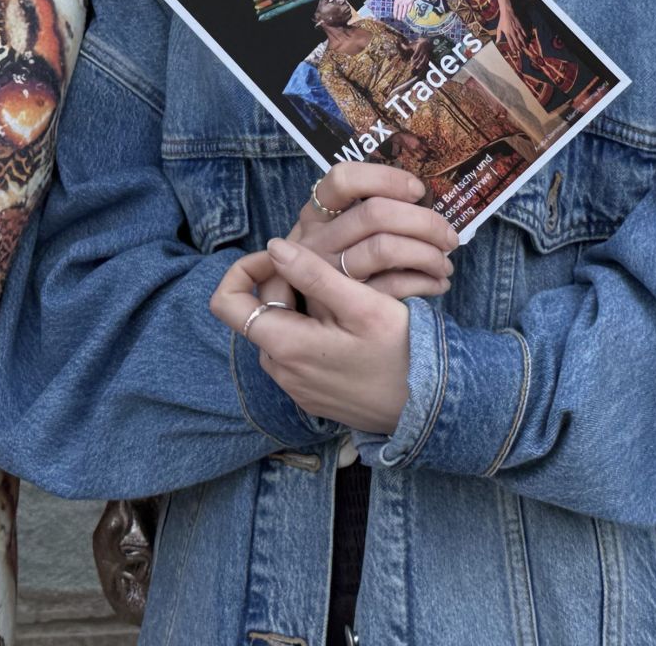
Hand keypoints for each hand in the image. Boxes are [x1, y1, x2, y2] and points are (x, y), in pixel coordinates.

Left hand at [211, 242, 411, 433]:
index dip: (246, 268)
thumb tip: (274, 246)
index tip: (282, 252)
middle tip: (332, 261)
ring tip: (347, 289)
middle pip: (262, 308)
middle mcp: (278, 368)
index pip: (228, 301)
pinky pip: (297, 348)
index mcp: (282, 345)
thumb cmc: (401, 354)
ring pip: (282, 325)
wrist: (428, 409)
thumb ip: (315, 276)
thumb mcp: (363, 307)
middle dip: (288, 279)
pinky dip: (314, 326)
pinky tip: (350, 320)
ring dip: (304, 301)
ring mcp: (293, 383)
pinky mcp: (310, 390)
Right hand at [283, 161, 456, 302]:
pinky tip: (439, 283)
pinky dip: (426, 282)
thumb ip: (369, 215)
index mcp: (315, 216)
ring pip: (384, 249)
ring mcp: (329, 274)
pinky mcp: (347, 304)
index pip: (343, 180)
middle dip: (424, 221)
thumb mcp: (339, 237)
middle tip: (449, 236)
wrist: (316, 329)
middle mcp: (316, 241)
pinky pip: (394, 286)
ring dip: (428, 254)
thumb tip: (422, 199)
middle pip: (374, 214)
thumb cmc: (340, 268)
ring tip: (445, 264)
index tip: (418, 190)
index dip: (385, 178)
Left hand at [407, 38, 433, 75]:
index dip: (414, 56)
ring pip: (424, 60)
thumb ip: (408, 46)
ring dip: (420, 64)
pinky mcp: (428, 56)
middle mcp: (423, 51)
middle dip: (416, 61)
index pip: (417, 52)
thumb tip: (402, 45)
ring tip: (417, 68)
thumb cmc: (417, 44)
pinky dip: (424, 64)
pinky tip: (420, 67)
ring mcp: (426, 54)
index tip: (411, 59)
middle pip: (420, 57)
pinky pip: (426, 61)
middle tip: (411, 65)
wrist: (427, 42)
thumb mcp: (413, 44)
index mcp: (419, 47)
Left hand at [495, 7, 524, 58]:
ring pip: (521, 38)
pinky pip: (523, 32)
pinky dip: (525, 35)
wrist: (507, 12)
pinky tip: (527, 38)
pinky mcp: (520, 25)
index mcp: (507, 33)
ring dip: (523, 43)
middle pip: (516, 42)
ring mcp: (517, 29)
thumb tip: (497, 42)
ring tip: (525, 47)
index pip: (510, 43)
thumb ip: (498, 35)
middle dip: (519, 48)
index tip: (515, 52)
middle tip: (521, 52)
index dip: (513, 48)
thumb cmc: (502, 20)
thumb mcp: (499, 27)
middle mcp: (512, 32)